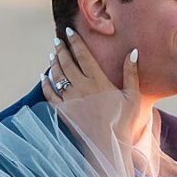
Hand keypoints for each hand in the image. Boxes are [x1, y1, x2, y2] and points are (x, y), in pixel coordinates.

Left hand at [40, 27, 141, 144]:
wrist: (108, 145)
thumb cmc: (124, 121)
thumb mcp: (133, 96)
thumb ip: (131, 73)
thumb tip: (133, 52)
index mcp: (97, 80)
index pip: (83, 55)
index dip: (75, 41)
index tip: (68, 31)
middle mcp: (81, 87)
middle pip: (67, 62)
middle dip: (61, 49)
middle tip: (57, 39)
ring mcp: (70, 99)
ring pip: (57, 76)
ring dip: (53, 63)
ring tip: (52, 54)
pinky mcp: (63, 111)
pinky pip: (50, 94)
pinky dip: (45, 84)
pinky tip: (43, 77)